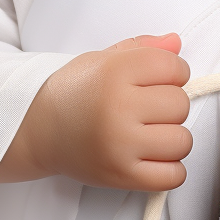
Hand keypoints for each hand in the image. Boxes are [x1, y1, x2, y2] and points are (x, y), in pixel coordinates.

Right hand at [0, 34, 191, 190]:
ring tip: (150, 132)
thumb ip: (143, 48)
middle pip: (181, 104)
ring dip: (172, 137)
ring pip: (182, 140)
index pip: (175, 68)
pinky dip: (171, 168)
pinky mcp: (120, 175)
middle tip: (147, 108)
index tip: (159, 80)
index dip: (174, 72)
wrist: (37, 129)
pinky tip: (153, 156)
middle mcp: (118, 108)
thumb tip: (176, 43)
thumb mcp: (103, 59)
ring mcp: (120, 145)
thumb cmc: (73, 92)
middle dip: (170, 104)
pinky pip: (173, 176)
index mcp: (115, 72)